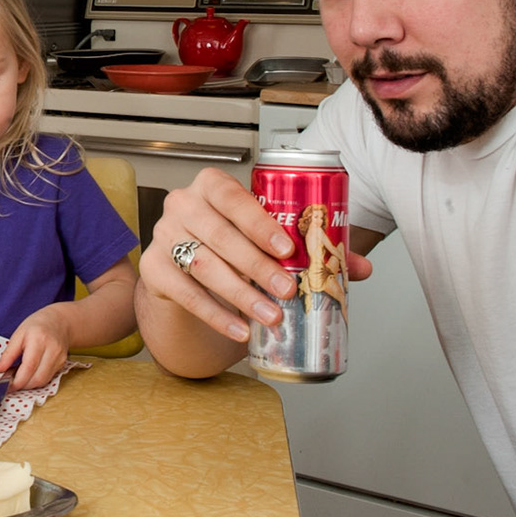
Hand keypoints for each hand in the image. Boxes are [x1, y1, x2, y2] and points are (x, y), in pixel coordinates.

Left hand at [0, 311, 71, 390]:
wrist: (59, 322)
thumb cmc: (36, 326)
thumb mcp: (18, 335)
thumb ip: (8, 354)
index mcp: (38, 340)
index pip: (29, 367)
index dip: (17, 381)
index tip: (5, 386)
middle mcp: (52, 350)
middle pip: (37, 378)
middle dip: (22, 385)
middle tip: (10, 383)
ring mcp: (60, 358)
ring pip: (43, 381)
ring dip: (29, 384)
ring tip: (18, 377)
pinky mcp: (62, 364)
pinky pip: (48, 378)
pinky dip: (36, 380)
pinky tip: (29, 374)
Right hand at [143, 167, 371, 342]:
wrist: (185, 270)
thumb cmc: (230, 245)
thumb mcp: (265, 240)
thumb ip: (311, 248)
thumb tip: (361, 267)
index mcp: (211, 186)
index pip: (232, 195)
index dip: (259, 221)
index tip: (287, 248)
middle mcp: (182, 204)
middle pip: (218, 233)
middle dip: (257, 265)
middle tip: (288, 289)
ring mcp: (163, 236)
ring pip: (201, 264)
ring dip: (240, 293)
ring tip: (271, 315)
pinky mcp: (153, 270)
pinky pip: (185, 293)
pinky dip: (215, 314)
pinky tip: (240, 330)